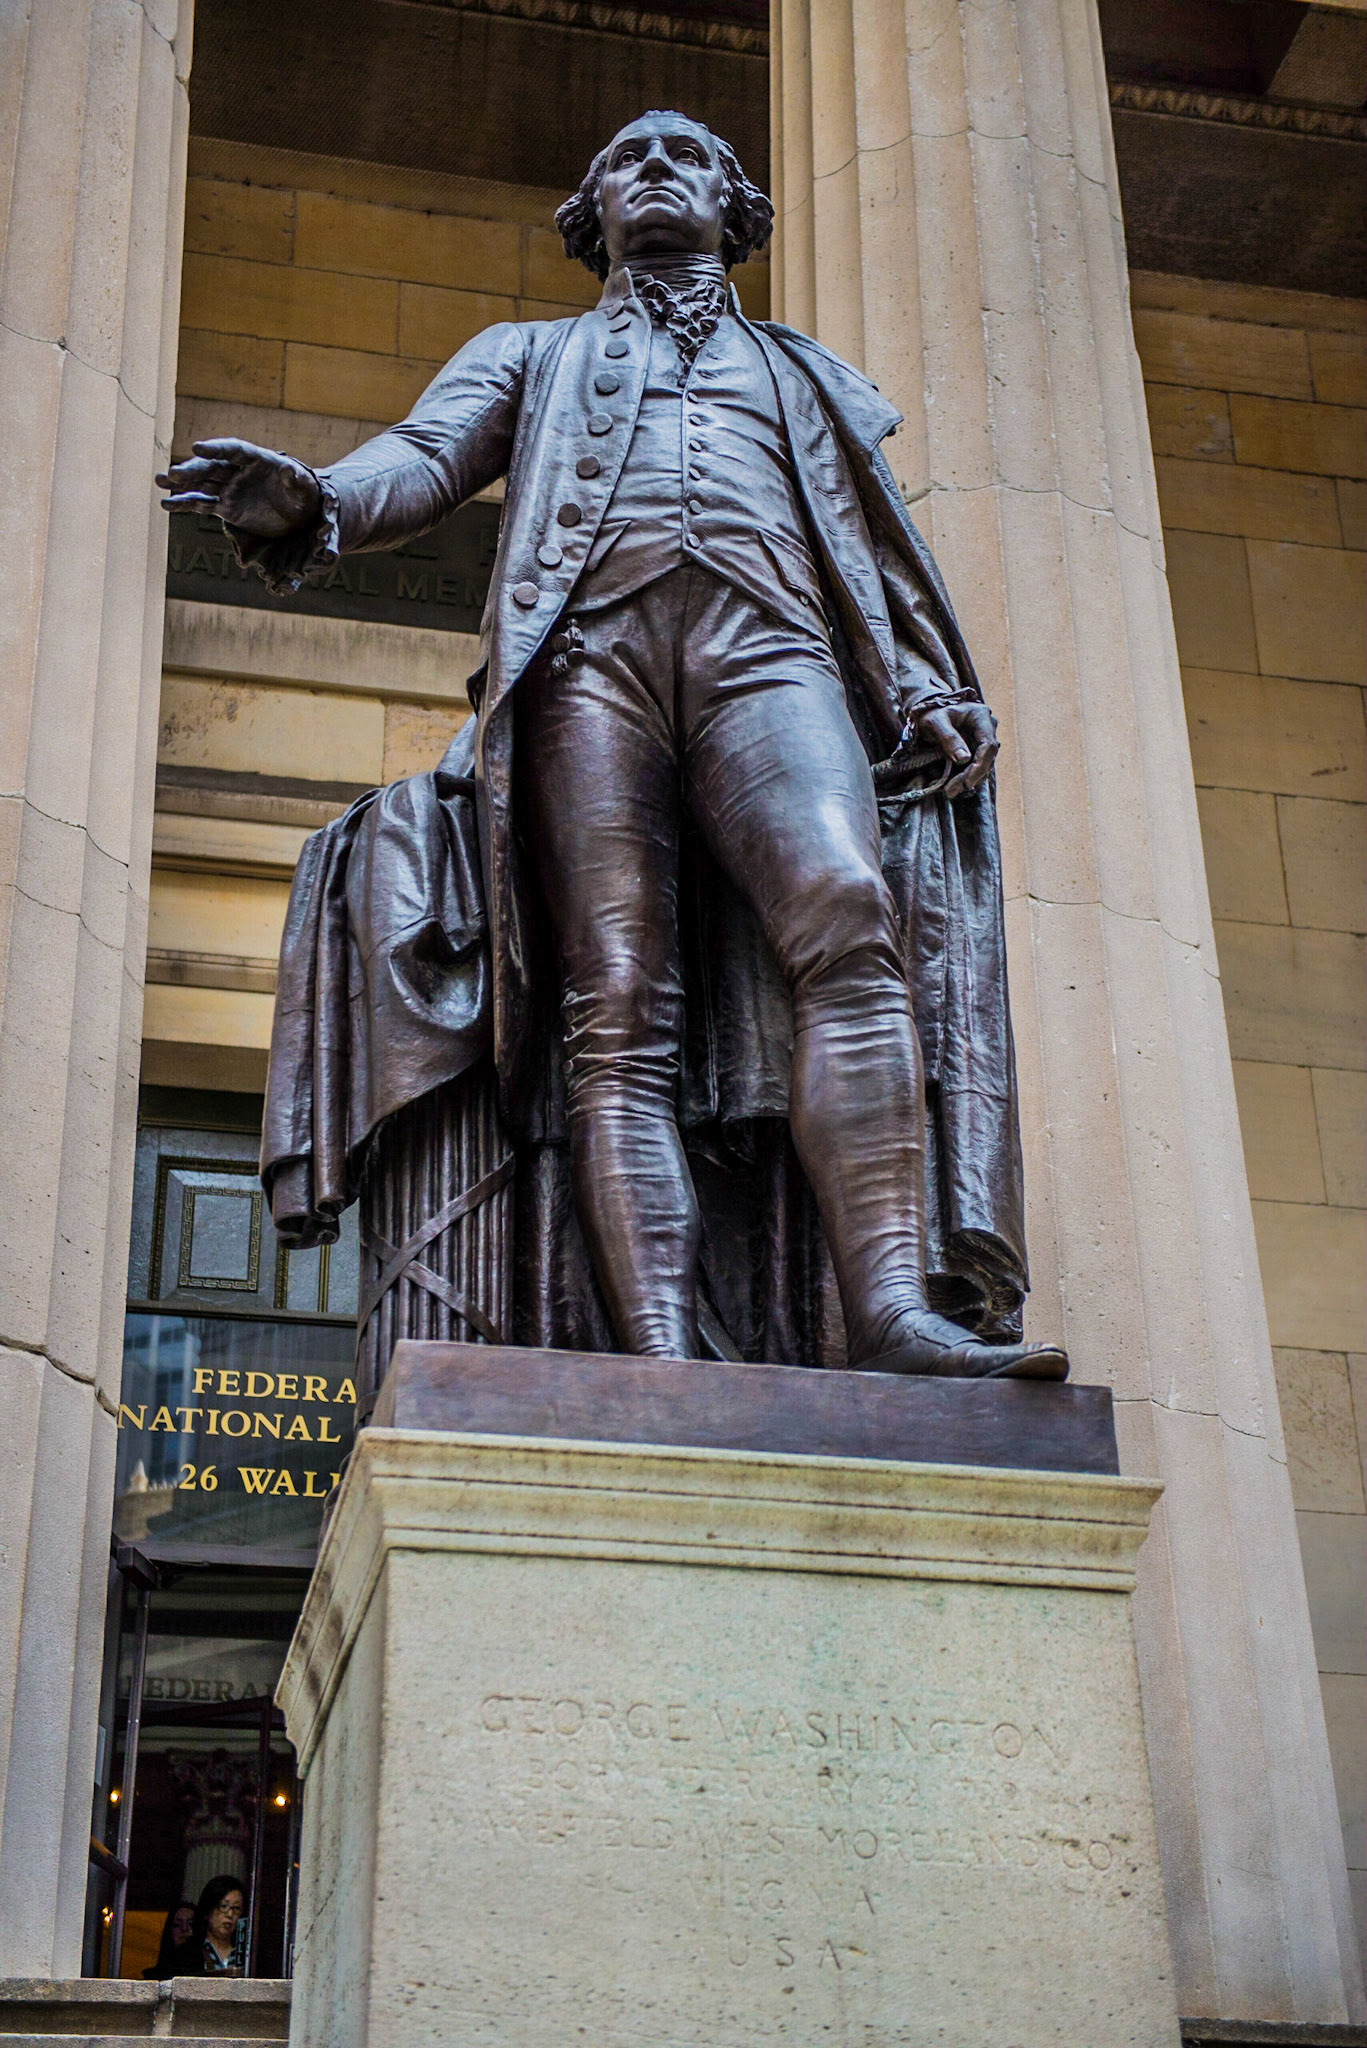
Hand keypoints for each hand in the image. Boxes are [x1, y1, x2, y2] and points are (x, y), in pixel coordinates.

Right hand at [155, 438, 320, 537]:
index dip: (215, 448)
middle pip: (212, 467)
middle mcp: (239, 471)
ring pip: (202, 484)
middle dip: (192, 470)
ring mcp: (230, 488)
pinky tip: (166, 505)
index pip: (233, 449)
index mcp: (257, 458)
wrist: (301, 516)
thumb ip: (294, 479)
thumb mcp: (304, 488)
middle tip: (172, 473)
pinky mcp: (226, 507)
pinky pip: (202, 504)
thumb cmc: (304, 496)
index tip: (196, 448)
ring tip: (159, 481)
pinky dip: (185, 504)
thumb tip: (287, 469)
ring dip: (181, 484)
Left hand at [918, 701, 997, 797]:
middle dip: (972, 777)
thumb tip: (964, 759)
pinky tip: (954, 785)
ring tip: (950, 791)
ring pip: (984, 765)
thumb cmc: (930, 715)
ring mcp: (984, 739)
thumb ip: (948, 737)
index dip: (979, 766)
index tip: (966, 782)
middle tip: (951, 791)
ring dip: (969, 780)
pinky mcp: (979, 750)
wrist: (929, 714)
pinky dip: (967, 777)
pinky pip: (978, 767)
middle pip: (988, 758)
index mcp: (980, 716)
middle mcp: (987, 727)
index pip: (988, 745)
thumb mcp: (935, 722)